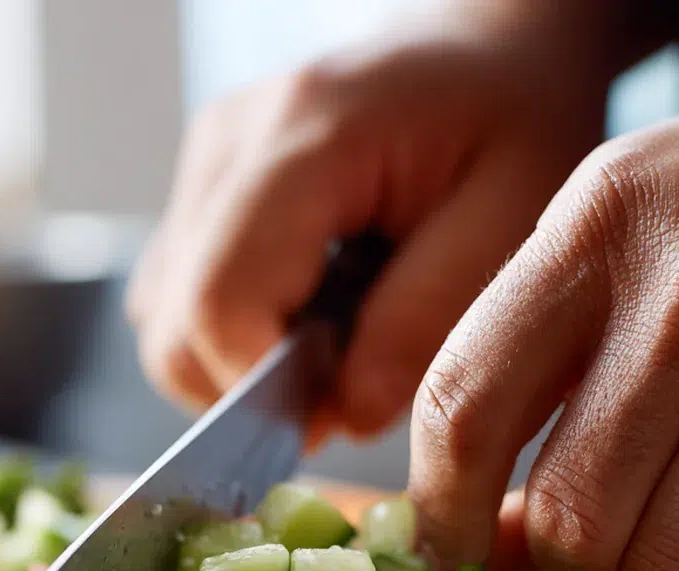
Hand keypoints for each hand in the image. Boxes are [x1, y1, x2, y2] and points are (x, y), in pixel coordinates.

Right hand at [127, 9, 614, 444]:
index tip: (329, 415)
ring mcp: (201, 168)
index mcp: (305, 137)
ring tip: (325, 344)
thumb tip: (346, 413)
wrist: (483, 48)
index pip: (218, 304)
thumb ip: (425, 319)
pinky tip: (298, 319)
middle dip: (246, 392)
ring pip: (165, 326)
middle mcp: (227, 146)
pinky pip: (174, 305)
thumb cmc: (514, 119)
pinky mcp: (195, 196)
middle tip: (337, 388)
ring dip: (235, 369)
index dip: (259, 390)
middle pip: (174, 330)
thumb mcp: (514, 214)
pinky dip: (227, 340)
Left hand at [410, 114, 678, 570]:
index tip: (447, 562)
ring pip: (662, 562)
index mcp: (600, 227)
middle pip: (570, 513)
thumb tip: (481, 548)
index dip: (443, 514)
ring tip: (646, 557)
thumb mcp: (615, 243)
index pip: (466, 412)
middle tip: (573, 567)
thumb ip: (531, 369)